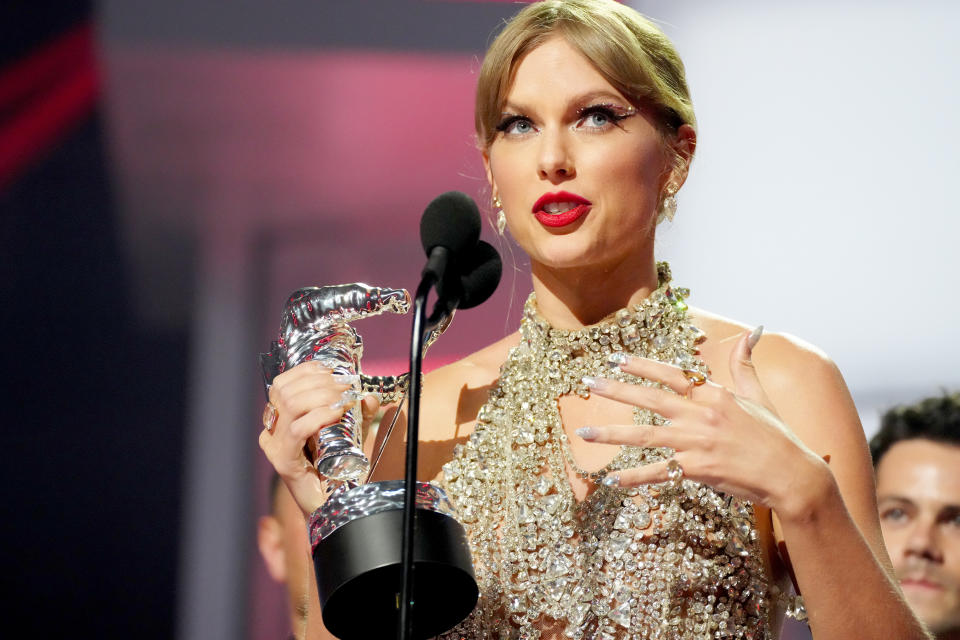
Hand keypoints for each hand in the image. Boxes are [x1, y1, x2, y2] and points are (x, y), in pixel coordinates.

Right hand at [258, 360, 379, 514]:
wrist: (333, 505)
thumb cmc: (337, 468)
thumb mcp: (350, 433)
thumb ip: (359, 413)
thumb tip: (370, 396)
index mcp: (280, 419)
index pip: (283, 383)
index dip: (307, 370)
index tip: (333, 370)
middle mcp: (271, 431)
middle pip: (286, 390)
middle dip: (319, 381)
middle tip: (346, 385)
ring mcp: (274, 446)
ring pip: (290, 405)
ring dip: (321, 394)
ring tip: (344, 398)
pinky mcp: (283, 462)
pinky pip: (296, 431)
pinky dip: (318, 416)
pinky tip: (336, 412)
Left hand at [578, 328, 827, 516]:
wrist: (792, 475)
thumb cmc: (776, 436)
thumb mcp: (759, 395)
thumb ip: (745, 364)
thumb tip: (753, 330)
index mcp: (714, 395)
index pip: (670, 374)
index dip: (641, 366)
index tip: (615, 359)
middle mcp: (702, 415)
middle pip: (650, 400)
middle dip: (615, 391)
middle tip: (587, 384)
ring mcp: (697, 443)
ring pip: (644, 436)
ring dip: (611, 435)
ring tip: (583, 433)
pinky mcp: (696, 469)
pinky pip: (657, 472)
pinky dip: (633, 477)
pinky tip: (611, 479)